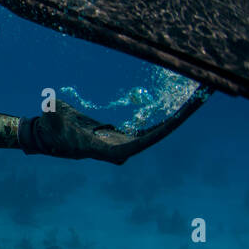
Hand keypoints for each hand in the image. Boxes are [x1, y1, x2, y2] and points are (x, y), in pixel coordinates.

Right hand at [20, 94, 206, 163]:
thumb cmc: (48, 128)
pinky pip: (150, 129)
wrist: (48, 136)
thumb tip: (49, 108)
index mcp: (105, 148)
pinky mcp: (123, 137)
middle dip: (179, 118)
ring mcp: (123, 144)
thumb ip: (52, 114)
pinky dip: (165, 118)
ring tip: (197, 100)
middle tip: (200, 100)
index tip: (180, 118)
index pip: (140, 143)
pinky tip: (181, 108)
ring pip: (157, 133)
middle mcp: (119, 149)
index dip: (162, 131)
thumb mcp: (49, 120)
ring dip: (176, 117)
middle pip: (157, 136)